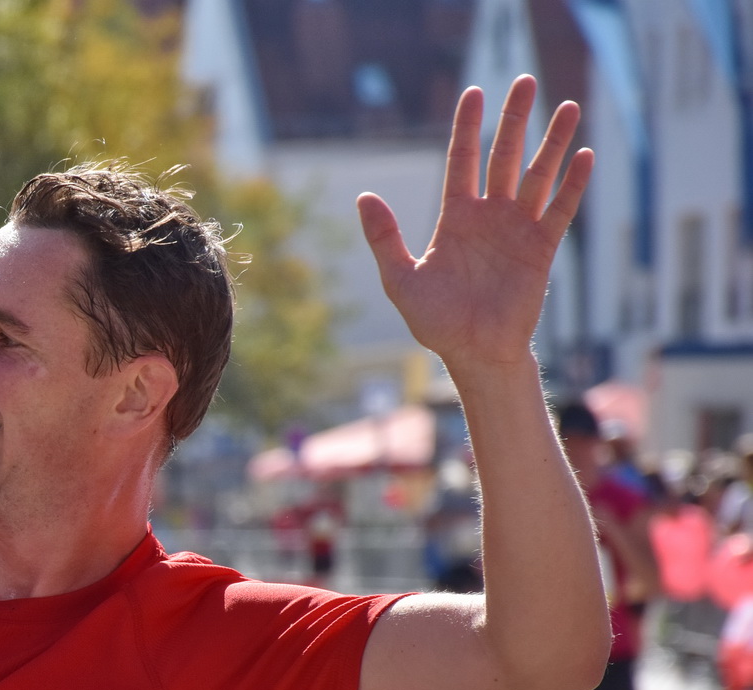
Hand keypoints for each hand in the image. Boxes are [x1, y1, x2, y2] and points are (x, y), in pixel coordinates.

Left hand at [357, 76, 592, 371]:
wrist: (473, 352)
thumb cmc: (436, 322)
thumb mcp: (401, 279)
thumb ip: (385, 238)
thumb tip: (364, 196)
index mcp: (455, 218)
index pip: (463, 161)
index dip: (467, 128)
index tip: (473, 93)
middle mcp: (489, 217)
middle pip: (504, 157)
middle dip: (514, 120)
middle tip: (525, 80)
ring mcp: (518, 230)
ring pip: (538, 175)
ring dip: (552, 142)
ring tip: (567, 106)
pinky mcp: (542, 249)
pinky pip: (559, 209)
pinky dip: (572, 184)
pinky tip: (582, 155)